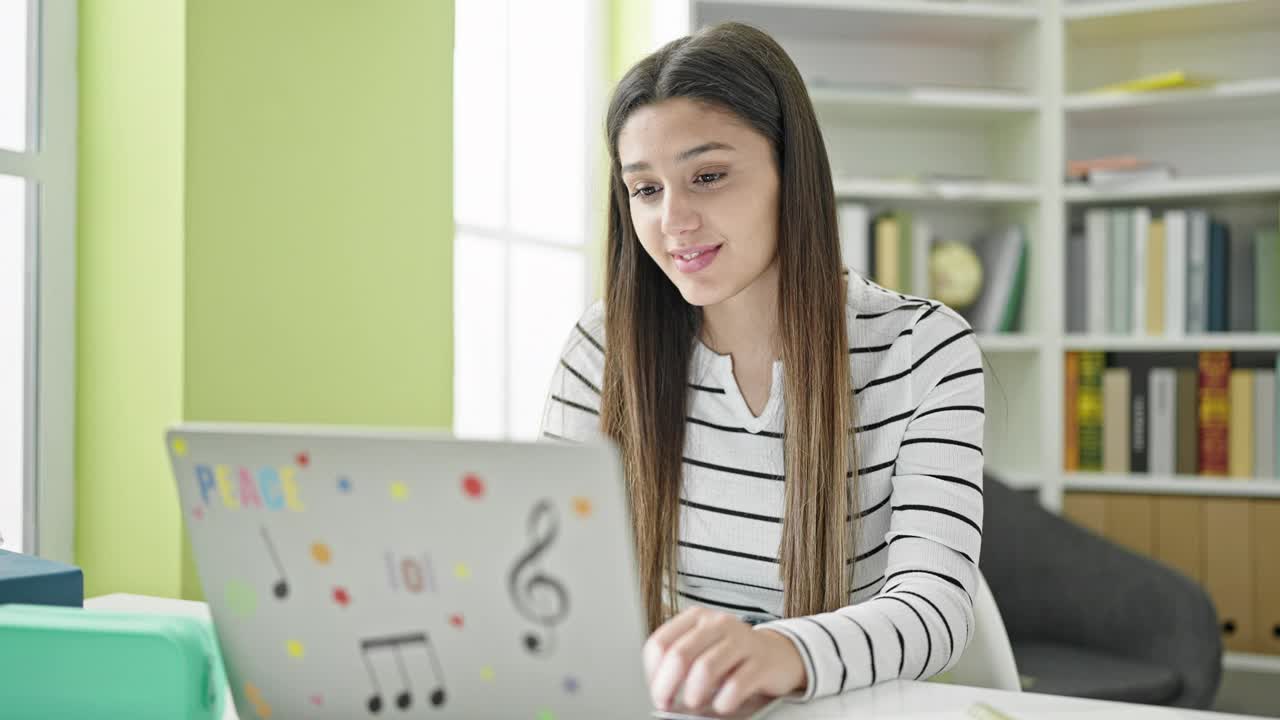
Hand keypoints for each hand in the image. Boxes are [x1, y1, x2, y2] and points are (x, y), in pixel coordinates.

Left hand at [643, 606, 806, 714]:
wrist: (778, 654)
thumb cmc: (734, 655)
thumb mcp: (704, 650)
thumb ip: (681, 664)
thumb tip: (662, 693)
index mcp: (696, 617)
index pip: (660, 643)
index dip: (653, 673)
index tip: (657, 690)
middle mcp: (717, 624)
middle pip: (679, 655)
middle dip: (666, 686)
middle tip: (667, 703)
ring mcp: (741, 640)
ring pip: (705, 668)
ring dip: (693, 694)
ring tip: (693, 704)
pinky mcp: (761, 661)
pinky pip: (736, 684)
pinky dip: (723, 700)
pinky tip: (722, 703)